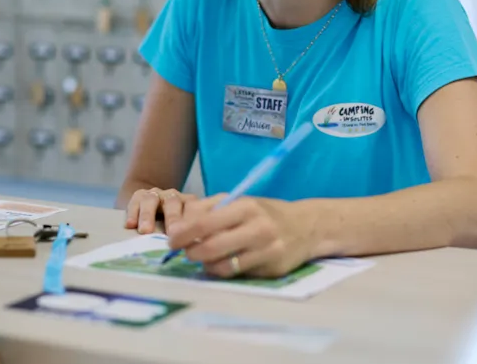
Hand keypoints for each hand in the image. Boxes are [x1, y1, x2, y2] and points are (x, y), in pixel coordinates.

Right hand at [124, 187, 197, 233]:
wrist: (150, 210)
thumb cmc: (170, 229)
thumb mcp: (183, 232)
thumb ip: (187, 238)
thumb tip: (192, 253)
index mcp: (190, 204)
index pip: (193, 209)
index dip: (191, 223)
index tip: (188, 239)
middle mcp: (174, 197)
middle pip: (173, 202)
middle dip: (172, 217)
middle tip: (170, 234)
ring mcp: (157, 194)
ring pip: (152, 200)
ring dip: (148, 215)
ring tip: (145, 231)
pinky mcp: (140, 195)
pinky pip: (136, 201)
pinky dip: (133, 212)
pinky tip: (130, 225)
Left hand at [166, 195, 313, 278]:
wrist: (306, 226)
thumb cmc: (264, 212)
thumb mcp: (238, 201)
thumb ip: (207, 209)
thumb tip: (177, 226)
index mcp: (245, 207)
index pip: (204, 223)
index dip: (183, 234)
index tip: (171, 240)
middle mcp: (257, 228)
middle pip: (211, 247)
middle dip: (191, 252)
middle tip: (185, 252)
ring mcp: (266, 251)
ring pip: (222, 266)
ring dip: (205, 264)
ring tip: (202, 257)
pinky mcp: (272, 269)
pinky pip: (237, 274)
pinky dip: (222, 271)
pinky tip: (220, 264)